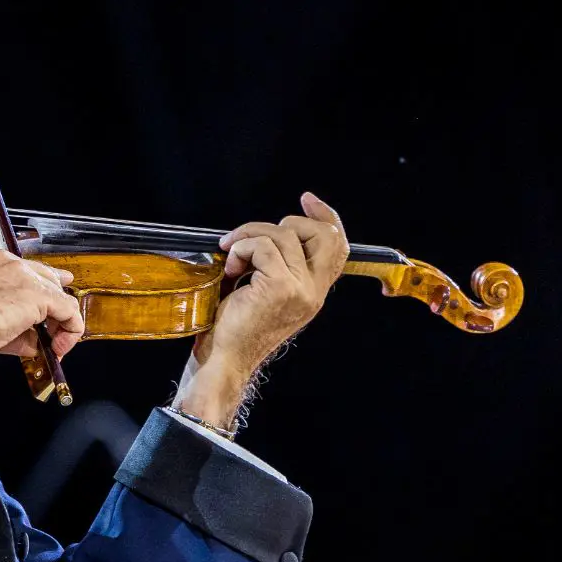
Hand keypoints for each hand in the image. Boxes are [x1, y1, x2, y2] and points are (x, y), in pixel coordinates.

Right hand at [0, 250, 85, 358]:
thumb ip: (7, 325)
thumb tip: (30, 342)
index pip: (23, 273)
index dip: (38, 293)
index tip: (42, 313)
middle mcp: (7, 263)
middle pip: (45, 279)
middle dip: (53, 307)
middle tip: (52, 334)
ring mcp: (24, 275)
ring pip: (57, 294)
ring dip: (58, 322)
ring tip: (53, 346)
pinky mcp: (38, 294)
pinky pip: (68, 310)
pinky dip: (69, 332)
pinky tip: (58, 348)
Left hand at [182, 192, 347, 426]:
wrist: (224, 361)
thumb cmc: (233, 330)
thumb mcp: (264, 294)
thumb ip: (276, 267)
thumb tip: (265, 233)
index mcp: (314, 292)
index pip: (338, 247)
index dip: (327, 217)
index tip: (308, 200)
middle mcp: (314, 291)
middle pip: (325, 234)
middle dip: (291, 221)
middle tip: (255, 235)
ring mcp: (300, 289)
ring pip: (283, 234)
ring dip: (249, 236)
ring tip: (231, 257)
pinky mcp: (280, 288)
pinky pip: (262, 247)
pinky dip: (240, 248)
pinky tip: (229, 267)